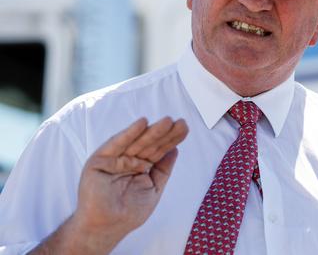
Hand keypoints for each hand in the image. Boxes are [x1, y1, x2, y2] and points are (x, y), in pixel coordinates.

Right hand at [71, 117, 188, 249]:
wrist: (107, 228)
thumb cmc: (129, 212)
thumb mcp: (154, 188)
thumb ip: (163, 169)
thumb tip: (175, 150)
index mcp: (141, 165)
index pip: (159, 150)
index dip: (172, 139)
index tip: (185, 128)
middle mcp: (128, 159)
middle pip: (150, 143)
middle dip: (166, 133)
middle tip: (181, 123)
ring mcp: (114, 158)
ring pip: (137, 142)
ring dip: (152, 131)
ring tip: (168, 121)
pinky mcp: (100, 159)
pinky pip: (117, 144)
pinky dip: (129, 133)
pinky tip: (142, 123)